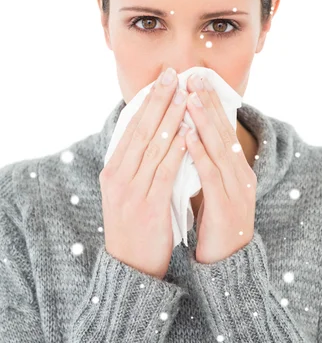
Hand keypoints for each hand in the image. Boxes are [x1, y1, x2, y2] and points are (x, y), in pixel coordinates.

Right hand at [100, 68, 189, 278]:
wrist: (131, 268)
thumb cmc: (134, 227)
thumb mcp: (127, 192)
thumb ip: (136, 165)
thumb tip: (152, 134)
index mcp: (113, 171)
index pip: (132, 128)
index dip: (148, 101)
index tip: (163, 79)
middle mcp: (118, 177)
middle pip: (141, 131)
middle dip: (159, 100)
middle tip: (173, 74)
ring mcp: (132, 191)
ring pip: (154, 147)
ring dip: (171, 119)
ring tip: (185, 96)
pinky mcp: (148, 206)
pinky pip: (164, 172)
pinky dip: (176, 150)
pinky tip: (188, 133)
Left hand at [184, 74, 256, 264]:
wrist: (228, 265)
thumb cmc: (216, 225)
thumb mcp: (213, 189)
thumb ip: (206, 164)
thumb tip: (187, 138)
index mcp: (237, 170)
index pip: (224, 130)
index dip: (212, 105)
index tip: (198, 80)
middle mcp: (241, 175)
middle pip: (225, 133)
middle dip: (210, 104)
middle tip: (196, 76)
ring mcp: (237, 190)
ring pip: (220, 149)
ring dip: (205, 122)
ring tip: (191, 97)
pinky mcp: (227, 207)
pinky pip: (211, 175)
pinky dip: (200, 153)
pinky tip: (188, 137)